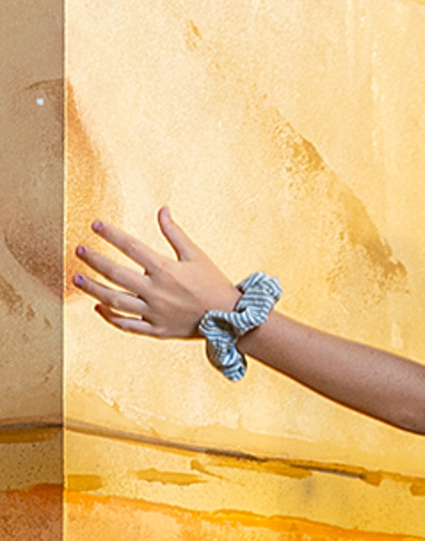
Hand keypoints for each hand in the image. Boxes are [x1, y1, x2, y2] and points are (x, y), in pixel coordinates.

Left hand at [74, 208, 242, 337]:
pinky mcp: (156, 330)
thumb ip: (175, 233)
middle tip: (79, 250)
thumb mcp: (197, 255)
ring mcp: (154, 313)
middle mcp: (157, 292)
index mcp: (166, 270)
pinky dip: (109, 317)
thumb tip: (162, 210)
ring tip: (77, 279)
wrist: (230, 318)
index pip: (132, 248)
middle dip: (94, 260)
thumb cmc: (214, 283)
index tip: (96, 225)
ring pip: (115, 301)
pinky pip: (126, 325)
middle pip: (115, 274)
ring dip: (93, 289)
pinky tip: (98, 306)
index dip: (112, 234)